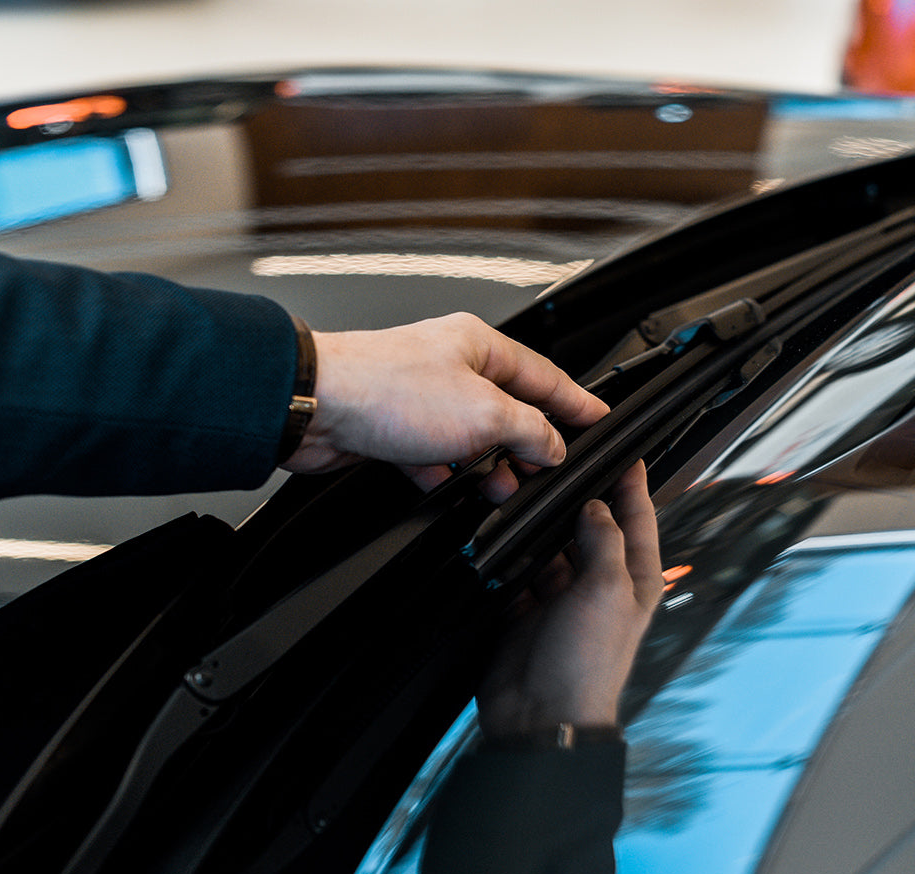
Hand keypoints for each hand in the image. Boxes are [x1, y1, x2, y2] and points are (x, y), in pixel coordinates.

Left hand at [281, 313, 607, 495]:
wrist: (314, 407)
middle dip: (530, 443)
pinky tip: (451, 487)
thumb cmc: (387, 390)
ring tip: (505, 488)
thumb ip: (530, 430)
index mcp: (479, 345)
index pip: (546, 375)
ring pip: (472, 436)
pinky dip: (447, 473)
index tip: (600, 419)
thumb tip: (553, 445)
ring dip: (490, 464)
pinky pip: (434, 454)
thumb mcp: (485, 414)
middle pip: (509, 408)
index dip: (577, 402)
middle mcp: (451, 366)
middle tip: (552, 469)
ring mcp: (421, 397)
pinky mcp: (393, 428)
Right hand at [477, 462, 661, 737]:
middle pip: (590, 527)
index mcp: (634, 580)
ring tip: (527, 495)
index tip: (624, 451)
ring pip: (551, 545)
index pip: (637, 519)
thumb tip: (595, 507)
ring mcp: (562, 598)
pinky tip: (503, 536)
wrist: (540, 718)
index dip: (632, 484)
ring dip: (539, 526)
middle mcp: (600, 586)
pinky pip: (518, 570)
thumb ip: (604, 541)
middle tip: (559, 466)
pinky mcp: (526, 610)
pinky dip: (511, 555)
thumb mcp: (608, 590)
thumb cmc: (586, 666)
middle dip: (576, 499)